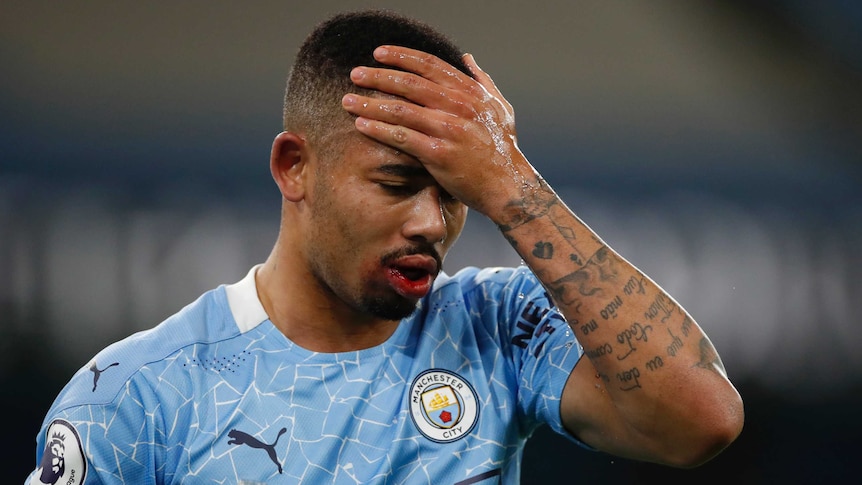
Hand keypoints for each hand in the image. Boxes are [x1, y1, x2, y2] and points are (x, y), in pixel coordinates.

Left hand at [341, 45, 540, 220]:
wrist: (509, 185)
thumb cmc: (504, 149)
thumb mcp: (500, 107)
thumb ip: (483, 81)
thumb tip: (467, 58)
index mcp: (470, 92)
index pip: (430, 65)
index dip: (401, 56)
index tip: (378, 53)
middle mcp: (459, 106)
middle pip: (409, 84)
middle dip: (378, 76)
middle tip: (355, 74)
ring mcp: (449, 129)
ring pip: (400, 110)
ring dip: (370, 104)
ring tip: (348, 100)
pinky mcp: (439, 154)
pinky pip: (402, 138)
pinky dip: (379, 130)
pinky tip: (361, 126)